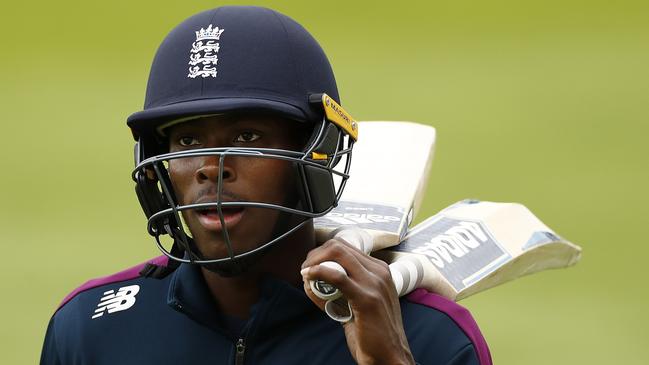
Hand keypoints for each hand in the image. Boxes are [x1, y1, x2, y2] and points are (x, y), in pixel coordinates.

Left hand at [301, 239, 414, 364]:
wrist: (390, 357)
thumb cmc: (374, 335)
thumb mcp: (359, 304)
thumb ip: (339, 291)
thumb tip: (310, 281)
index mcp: (380, 271)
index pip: (346, 247)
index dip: (323, 252)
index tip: (311, 266)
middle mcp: (380, 272)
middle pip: (339, 246)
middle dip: (315, 254)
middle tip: (305, 269)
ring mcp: (375, 283)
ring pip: (337, 254)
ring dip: (314, 262)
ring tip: (305, 274)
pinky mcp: (367, 298)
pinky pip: (337, 276)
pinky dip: (318, 273)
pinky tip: (309, 278)